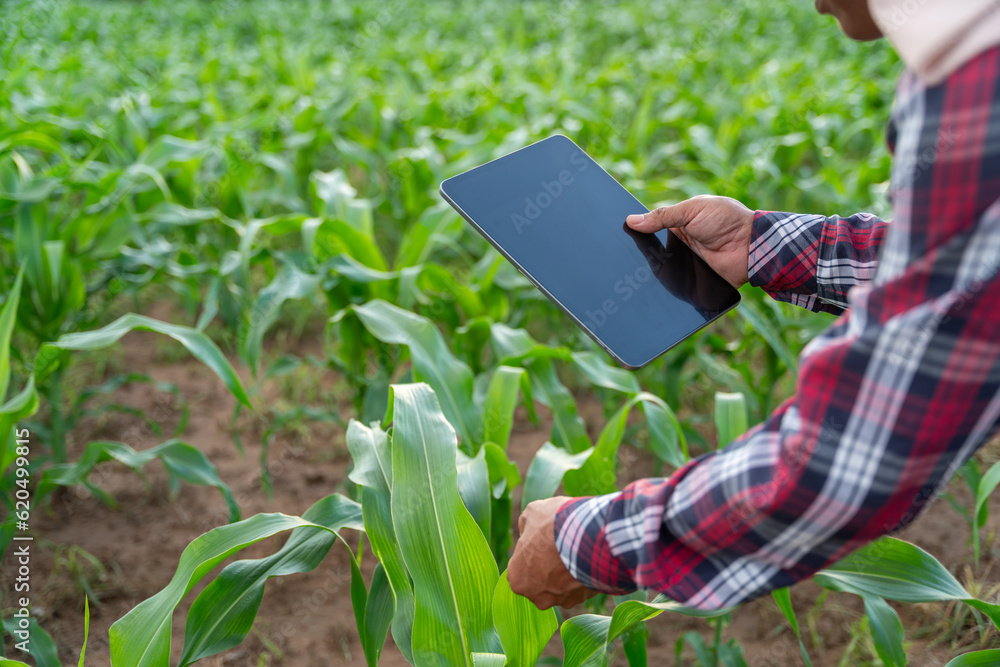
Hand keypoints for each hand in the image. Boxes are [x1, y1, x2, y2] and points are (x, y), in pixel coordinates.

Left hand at [507, 496, 597, 609]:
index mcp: (517, 579)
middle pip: (541, 581)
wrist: (588, 535)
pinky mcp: (584, 598)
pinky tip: (589, 557)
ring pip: (563, 586)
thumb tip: (528, 530)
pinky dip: (585, 574)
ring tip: (577, 549)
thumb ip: (526, 525)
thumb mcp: (532, 513)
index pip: (520, 569)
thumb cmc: (553, 525)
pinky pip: (583, 586)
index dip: (531, 553)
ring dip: (568, 572)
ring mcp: (562, 601)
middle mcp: (537, 597)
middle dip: (549, 566)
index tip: (542, 542)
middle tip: (559, 546)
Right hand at [626, 195, 753, 287]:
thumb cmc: (727, 220)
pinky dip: (663, 286)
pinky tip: (647, 287)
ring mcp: (685, 262)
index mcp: (679, 222)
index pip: (651, 227)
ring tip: (629, 275)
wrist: (751, 247)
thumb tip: (631, 220)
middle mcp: (680, 242)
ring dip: (649, 270)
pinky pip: (672, 285)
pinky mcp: (692, 281)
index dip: (637, 230)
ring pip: (659, 268)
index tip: (617, 232)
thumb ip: (662, 216)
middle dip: (639, 252)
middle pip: (652, 249)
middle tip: (619, 256)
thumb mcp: (692, 210)